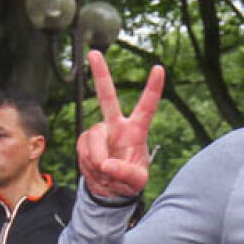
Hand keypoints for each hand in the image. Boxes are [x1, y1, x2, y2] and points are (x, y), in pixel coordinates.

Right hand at [76, 51, 164, 199]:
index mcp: (136, 131)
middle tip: (94, 53)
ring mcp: (99, 132)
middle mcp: (116, 126)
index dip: (153, 88)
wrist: (110, 190)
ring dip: (98, 160)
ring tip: (106, 173)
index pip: (147, 106)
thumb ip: (125, 174)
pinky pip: (83, 150)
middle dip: (100, 75)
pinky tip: (96, 170)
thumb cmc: (130, 182)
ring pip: (94, 139)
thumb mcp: (137, 182)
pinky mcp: (84, 140)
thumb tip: (107, 165)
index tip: (159, 69)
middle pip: (107, 97)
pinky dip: (89, 164)